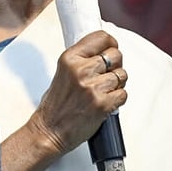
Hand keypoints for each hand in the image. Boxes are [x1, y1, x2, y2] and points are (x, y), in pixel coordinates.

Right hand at [28, 30, 127, 155]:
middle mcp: (81, 70)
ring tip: (103, 92)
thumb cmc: (55, 106)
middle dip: (116, 65)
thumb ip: (83, 60)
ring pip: (122, 75)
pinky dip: (118, 99)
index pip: (102, 38)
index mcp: (70, 58)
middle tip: (106, 76)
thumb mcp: (63, 72)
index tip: (111, 49)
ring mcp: (92, 87)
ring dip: (117, 84)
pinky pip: (123, 93)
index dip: (111, 44)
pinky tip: (105, 102)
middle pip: (116, 55)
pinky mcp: (102, 104)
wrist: (48, 132)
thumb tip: (105, 51)